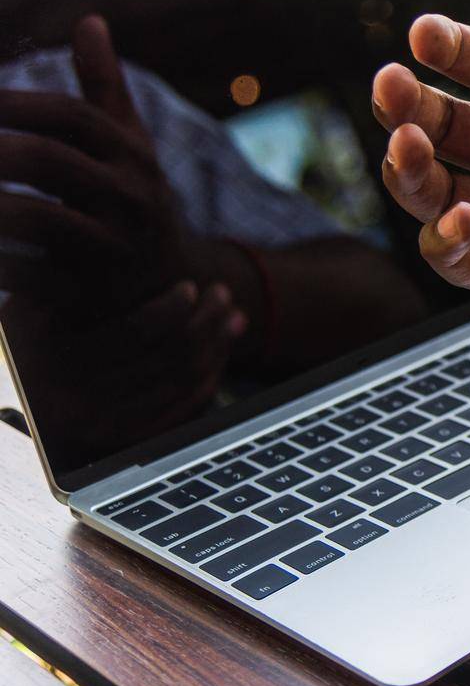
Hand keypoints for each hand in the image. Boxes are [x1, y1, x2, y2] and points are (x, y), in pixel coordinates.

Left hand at [0, 16, 202, 307]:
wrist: (169, 289)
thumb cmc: (131, 203)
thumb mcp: (128, 145)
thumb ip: (105, 87)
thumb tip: (89, 20)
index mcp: (132, 156)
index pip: (70, 116)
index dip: (13, 103)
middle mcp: (130, 198)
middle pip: (50, 160)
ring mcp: (113, 249)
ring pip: (38, 217)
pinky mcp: (92, 294)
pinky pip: (30, 273)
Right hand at [4, 280, 244, 448]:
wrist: (15, 394)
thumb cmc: (28, 333)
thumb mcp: (33, 305)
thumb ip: (74, 284)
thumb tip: (126, 249)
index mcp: (55, 360)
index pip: (135, 332)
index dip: (172, 307)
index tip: (190, 286)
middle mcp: (77, 399)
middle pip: (168, 357)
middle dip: (206, 322)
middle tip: (222, 294)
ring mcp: (103, 423)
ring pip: (182, 382)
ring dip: (217, 346)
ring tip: (232, 316)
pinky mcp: (123, 437)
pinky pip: (182, 408)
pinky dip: (210, 377)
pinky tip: (220, 351)